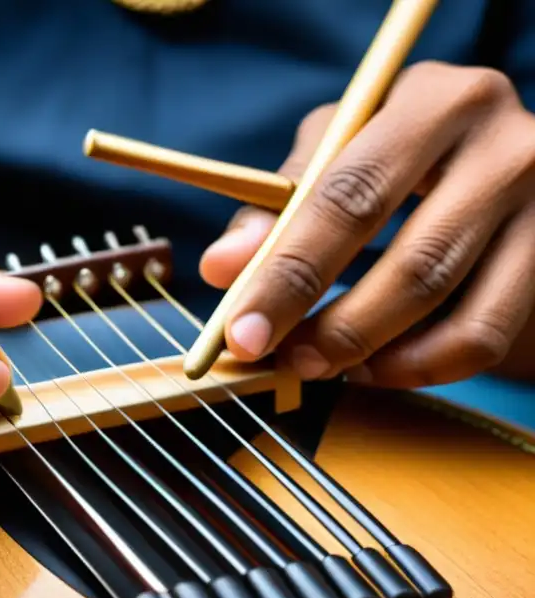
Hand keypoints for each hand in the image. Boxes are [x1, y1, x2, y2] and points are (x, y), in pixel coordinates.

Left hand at [199, 62, 534, 387]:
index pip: (349, 196)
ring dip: (371, 351)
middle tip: (282, 361)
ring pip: (450, 304)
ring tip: (318, 365)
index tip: (241, 331)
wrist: (488, 163)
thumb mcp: (336, 152)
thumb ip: (275, 205)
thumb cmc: (393, 156)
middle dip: (333, 326)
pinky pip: (484, 334)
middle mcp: (503, 146)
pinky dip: (420, 365)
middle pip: (411, 260)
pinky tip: (375, 367)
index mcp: (433, 102)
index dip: (288, 272)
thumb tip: (221, 269)